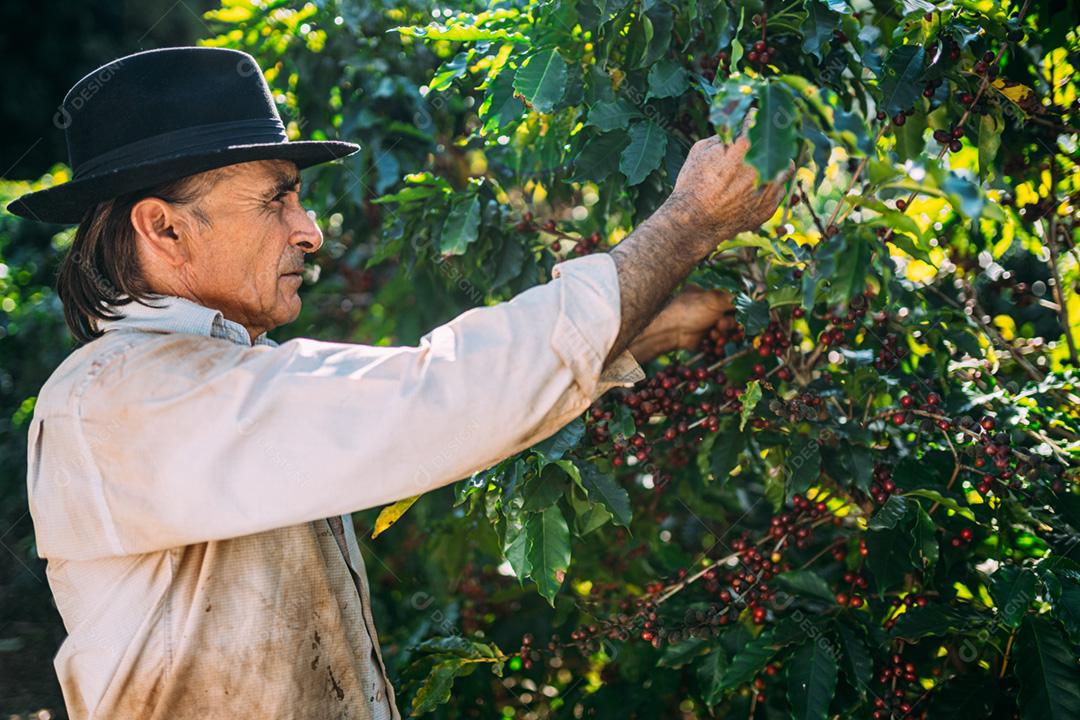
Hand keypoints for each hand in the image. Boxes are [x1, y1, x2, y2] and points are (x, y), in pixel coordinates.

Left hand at [627, 287, 734, 362]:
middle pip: (733, 318)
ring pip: (727, 331)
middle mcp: (710, 308)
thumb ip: (736, 299)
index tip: (744, 316)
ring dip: (723, 334)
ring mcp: (707, 323)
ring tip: (713, 334)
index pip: (734, 300)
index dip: (740, 309)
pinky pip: (719, 342)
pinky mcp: (705, 338)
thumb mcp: (715, 300)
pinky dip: (718, 343)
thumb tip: (757, 297)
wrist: (670, 331)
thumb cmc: (690, 310)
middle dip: (729, 324)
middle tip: (720, 325)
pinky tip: (712, 342)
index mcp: (711, 294)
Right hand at [662, 132, 792, 253]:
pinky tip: (757, 189)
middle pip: (778, 143)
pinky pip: (780, 191)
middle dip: (768, 141)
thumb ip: (723, 136)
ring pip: (787, 167)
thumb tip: (736, 130)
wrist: (693, 223)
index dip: (752, 118)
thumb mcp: (700, 151)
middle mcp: (761, 165)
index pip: (757, 120)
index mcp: (744, 146)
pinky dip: (772, 187)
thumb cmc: (692, 185)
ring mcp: (767, 188)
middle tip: (761, 144)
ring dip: (778, 163)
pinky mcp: (769, 207)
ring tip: (765, 166)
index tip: (750, 119)